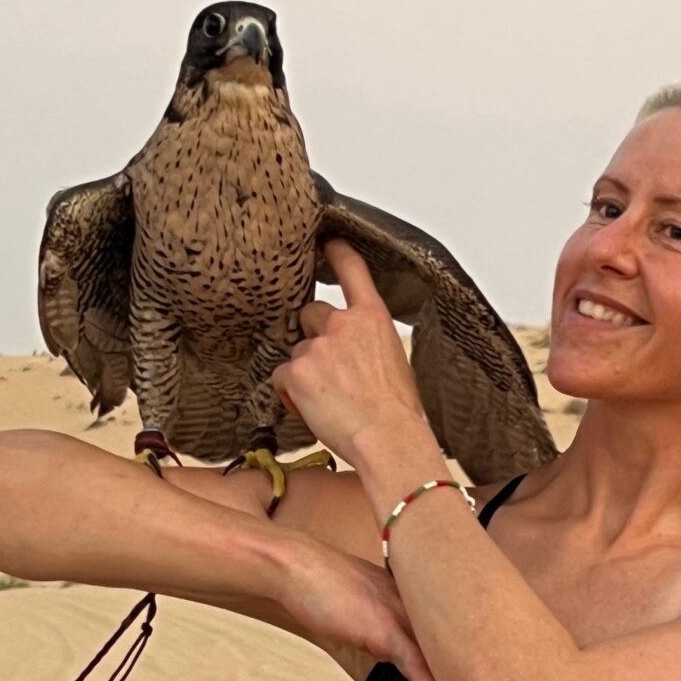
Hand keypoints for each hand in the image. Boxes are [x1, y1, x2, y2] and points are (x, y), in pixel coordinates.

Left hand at [271, 239, 431, 466]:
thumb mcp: (396, 361)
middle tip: (329, 369)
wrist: (388, 438)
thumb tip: (358, 352)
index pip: (352, 271)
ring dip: (305, 371)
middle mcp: (343, 324)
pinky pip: (281, 377)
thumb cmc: (399, 411)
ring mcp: (316, 346)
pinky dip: (291, 392)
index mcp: (373, 318)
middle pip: (311, 314)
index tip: (326, 242)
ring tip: (328, 399)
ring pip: (297, 352)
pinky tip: (311, 407)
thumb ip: (370, 343)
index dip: (336, 252)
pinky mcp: (295, 372)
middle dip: (313, 336)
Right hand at [281, 541, 458, 680]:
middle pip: (468, 648)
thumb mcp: (371, 605)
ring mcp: (408, 617)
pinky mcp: (387, 631)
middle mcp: (423, 605)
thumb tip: (398, 649)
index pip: (463, 633)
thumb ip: (392, 625)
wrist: (297, 567)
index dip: (480, 662)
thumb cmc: (327, 585)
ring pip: (450, 663)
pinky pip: (420, 670)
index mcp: (422, 599)